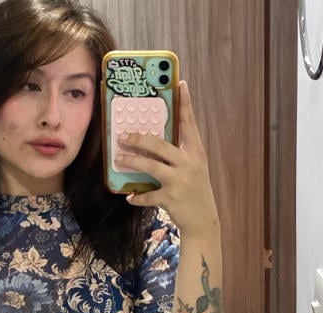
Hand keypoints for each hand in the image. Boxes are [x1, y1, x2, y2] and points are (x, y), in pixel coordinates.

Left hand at [115, 81, 219, 238]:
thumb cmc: (194, 189)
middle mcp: (189, 164)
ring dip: (132, 162)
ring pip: (151, 166)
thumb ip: (178, 153)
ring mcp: (181, 181)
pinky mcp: (171, 198)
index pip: (189, 123)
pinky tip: (129, 196)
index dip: (185, 103)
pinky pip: (148, 195)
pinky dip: (137, 197)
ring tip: (118, 159)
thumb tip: (151, 140)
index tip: (180, 83)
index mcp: (196, 152)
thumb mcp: (193, 167)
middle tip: (122, 136)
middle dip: (139, 139)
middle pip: (160, 145)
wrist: (203, 220)